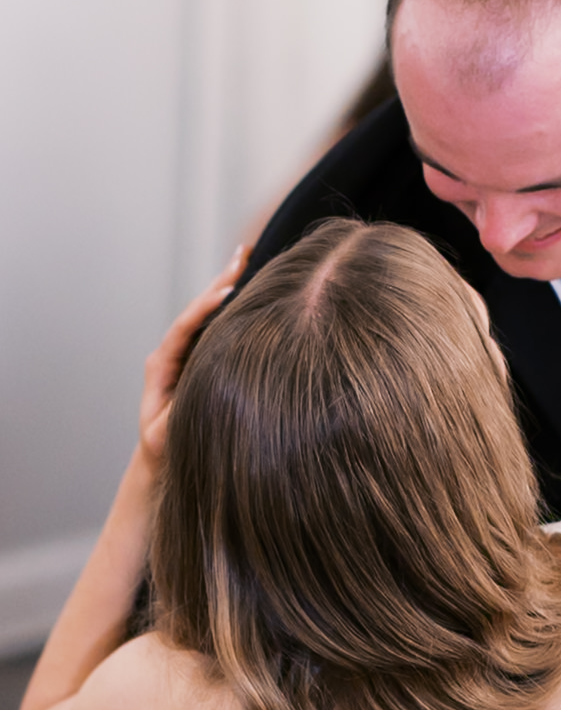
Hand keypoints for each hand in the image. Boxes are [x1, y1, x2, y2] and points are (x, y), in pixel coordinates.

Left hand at [139, 249, 245, 469]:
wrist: (160, 455)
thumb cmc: (165, 449)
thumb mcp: (166, 435)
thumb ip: (175, 415)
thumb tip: (192, 396)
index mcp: (162, 364)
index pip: (184, 329)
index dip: (204, 309)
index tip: (228, 291)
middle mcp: (173, 351)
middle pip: (198, 310)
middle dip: (221, 281)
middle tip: (244, 254)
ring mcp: (186, 351)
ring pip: (209, 313)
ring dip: (229, 285)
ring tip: (248, 257)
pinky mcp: (200, 355)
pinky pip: (218, 325)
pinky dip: (234, 304)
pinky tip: (250, 285)